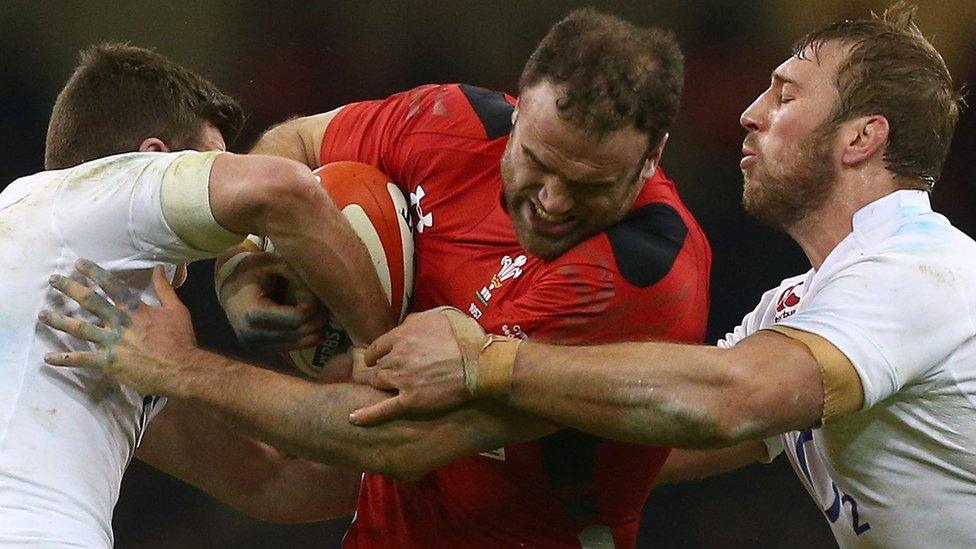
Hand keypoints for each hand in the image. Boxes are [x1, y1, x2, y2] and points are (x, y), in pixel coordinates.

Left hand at [38, 259, 197, 394]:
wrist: (181, 369)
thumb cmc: (180, 339)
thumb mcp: (176, 309)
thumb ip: (164, 288)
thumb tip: (160, 268)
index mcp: (134, 308)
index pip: (110, 285)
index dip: (93, 272)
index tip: (78, 264)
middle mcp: (118, 322)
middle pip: (88, 301)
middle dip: (69, 288)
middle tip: (53, 280)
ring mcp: (110, 342)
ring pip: (79, 328)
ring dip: (59, 320)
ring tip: (42, 314)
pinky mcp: (107, 362)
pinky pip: (81, 359)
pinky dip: (64, 359)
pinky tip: (48, 357)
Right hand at [219, 252, 327, 349]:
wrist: (229, 290)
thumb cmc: (252, 273)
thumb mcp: (271, 263)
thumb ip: (294, 272)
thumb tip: (319, 285)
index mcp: (252, 312)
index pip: (295, 319)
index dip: (311, 307)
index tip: (312, 293)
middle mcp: (251, 334)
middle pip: (297, 333)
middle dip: (316, 320)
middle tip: (324, 305)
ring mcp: (255, 345)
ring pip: (296, 344)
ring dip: (314, 331)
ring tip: (322, 314)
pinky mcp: (262, 349)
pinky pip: (290, 348)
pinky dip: (306, 339)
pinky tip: (315, 327)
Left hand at [348, 310, 469, 424]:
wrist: (481, 364)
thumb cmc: (466, 336)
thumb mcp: (442, 314)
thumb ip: (420, 317)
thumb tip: (408, 322)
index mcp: (402, 336)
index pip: (378, 347)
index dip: (378, 354)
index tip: (379, 358)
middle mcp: (397, 357)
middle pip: (376, 366)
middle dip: (378, 370)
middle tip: (383, 375)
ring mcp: (402, 381)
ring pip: (378, 384)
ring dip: (379, 386)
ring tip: (378, 391)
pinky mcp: (410, 402)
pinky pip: (382, 410)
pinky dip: (366, 416)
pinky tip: (352, 419)